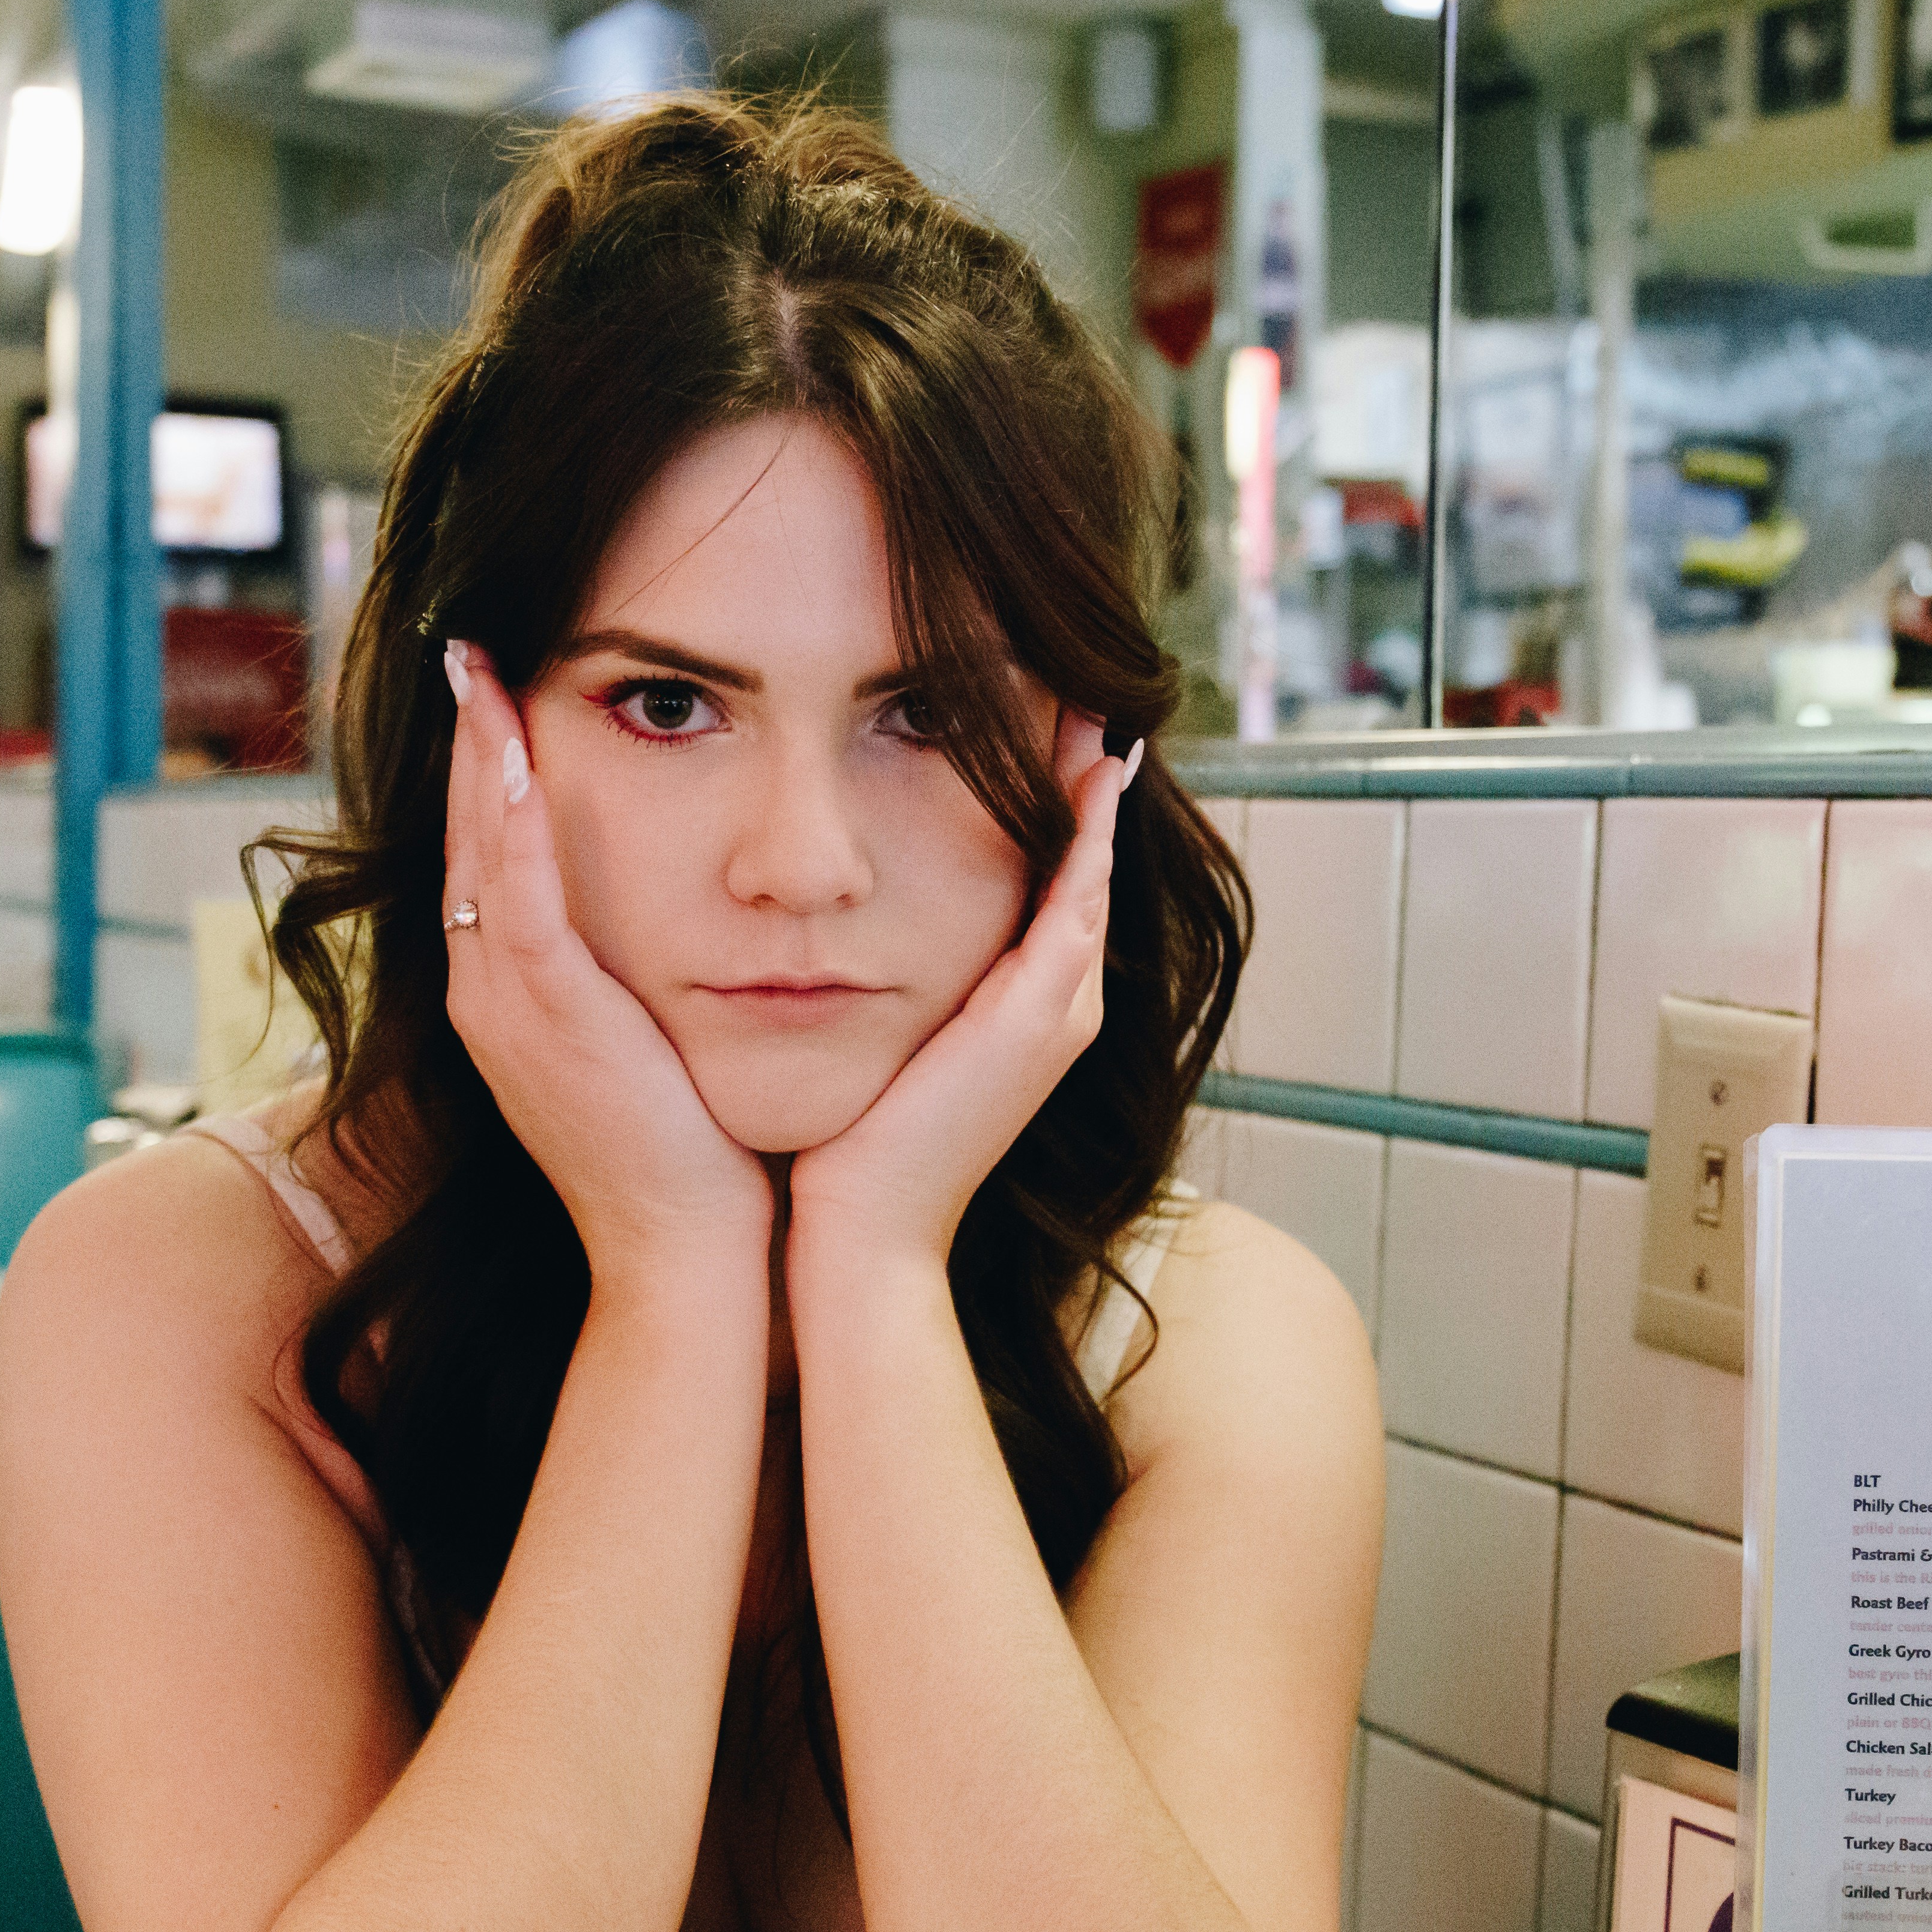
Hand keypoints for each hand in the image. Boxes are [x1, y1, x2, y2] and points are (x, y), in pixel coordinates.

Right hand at [435, 640, 771, 1281]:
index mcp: (511, 1001)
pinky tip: (507, 750)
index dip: (483, 775)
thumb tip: (681, 913)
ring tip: (477, 666)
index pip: (486, 860)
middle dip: (464, 741)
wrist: (688, 1257)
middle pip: (462, 839)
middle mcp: (487, 997)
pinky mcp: (545, 1016)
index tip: (495, 692)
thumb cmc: (693, 1157)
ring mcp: (505, 1007)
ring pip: (475, 852)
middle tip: (466, 646)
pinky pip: (514, 896)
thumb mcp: (650, 1048)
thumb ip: (636, 981)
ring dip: (473, 755)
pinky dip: (504, 818)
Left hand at [785, 714, 1142, 1273]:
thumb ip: (880, 988)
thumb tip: (833, 930)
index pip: (1053, 885)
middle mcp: (1059, 1006)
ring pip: (1092, 871)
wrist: (858, 1239)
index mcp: (1022, 1012)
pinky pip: (1077, 897)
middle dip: (1090, 781)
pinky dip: (1086, 832)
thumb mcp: (875, 1048)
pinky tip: (1088, 770)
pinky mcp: (1042, 1014)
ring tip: (1097, 709)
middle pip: (1087, 865)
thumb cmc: (848, 1152)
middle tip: (1093, 692)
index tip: (1049, 730)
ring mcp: (1061, 1010)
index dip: (1058, 810)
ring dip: (1096, 789)